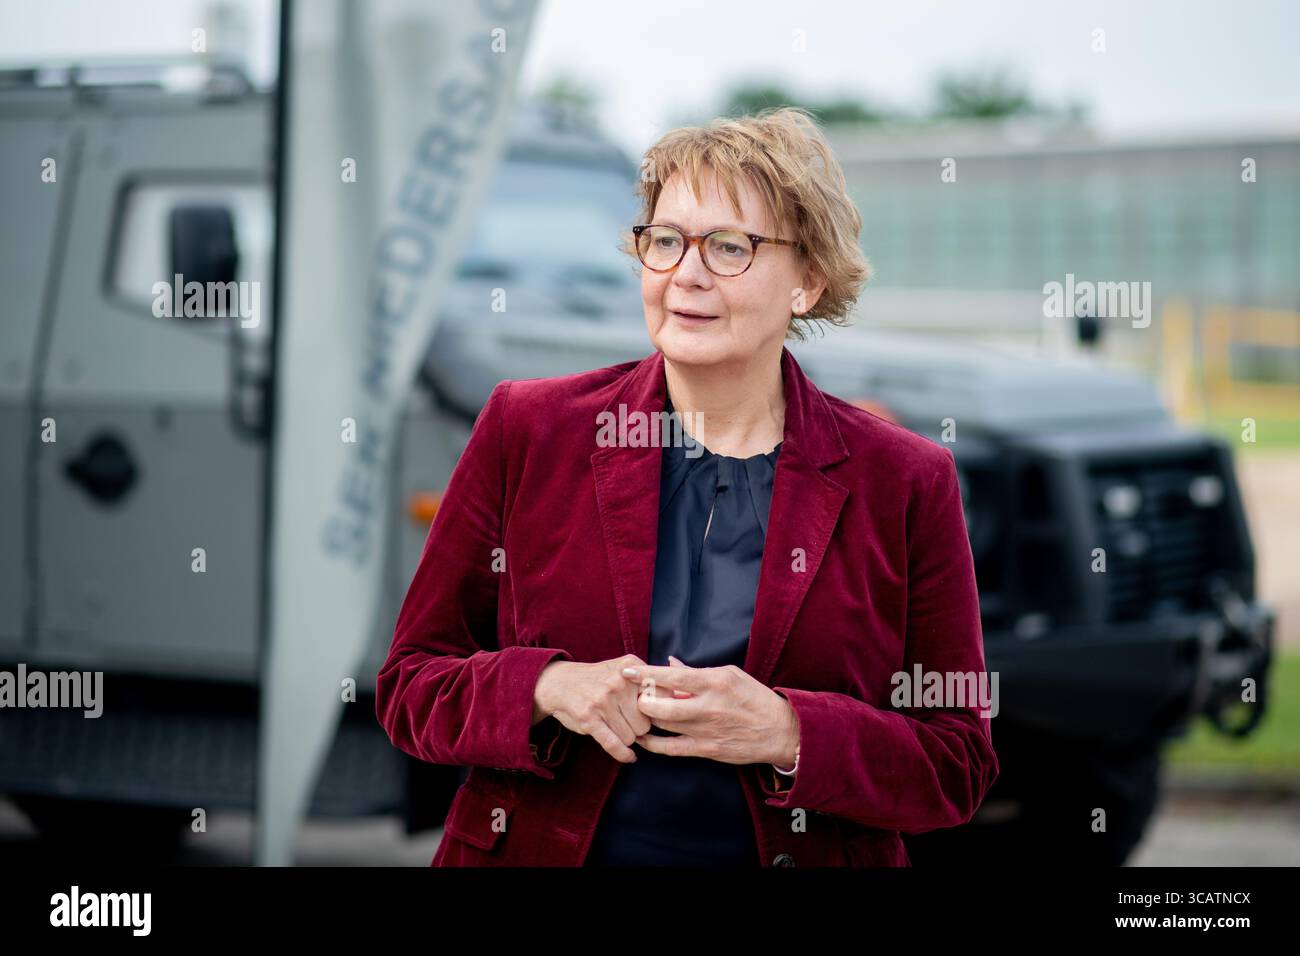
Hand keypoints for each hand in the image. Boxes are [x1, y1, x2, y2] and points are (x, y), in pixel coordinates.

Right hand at [532, 654, 681, 763]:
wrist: (559, 683)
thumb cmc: (598, 680)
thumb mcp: (623, 670)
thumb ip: (649, 680)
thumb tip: (682, 699)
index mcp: (631, 666)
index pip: (662, 695)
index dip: (660, 710)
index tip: (654, 714)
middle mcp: (619, 681)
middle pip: (648, 720)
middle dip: (641, 726)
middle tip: (629, 721)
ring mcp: (603, 700)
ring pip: (633, 735)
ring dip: (628, 737)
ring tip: (617, 726)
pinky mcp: (589, 718)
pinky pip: (614, 744)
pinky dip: (623, 754)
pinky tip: (628, 757)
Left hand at [621, 658, 799, 766]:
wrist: (779, 731)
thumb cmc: (754, 698)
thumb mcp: (730, 675)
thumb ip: (697, 671)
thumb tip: (670, 663)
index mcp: (715, 682)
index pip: (672, 677)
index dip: (645, 673)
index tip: (626, 670)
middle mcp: (709, 706)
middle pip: (661, 706)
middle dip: (642, 701)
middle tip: (635, 696)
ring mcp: (707, 730)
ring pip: (664, 725)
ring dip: (646, 719)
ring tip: (637, 713)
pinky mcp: (707, 749)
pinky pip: (672, 748)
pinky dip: (653, 744)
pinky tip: (643, 739)